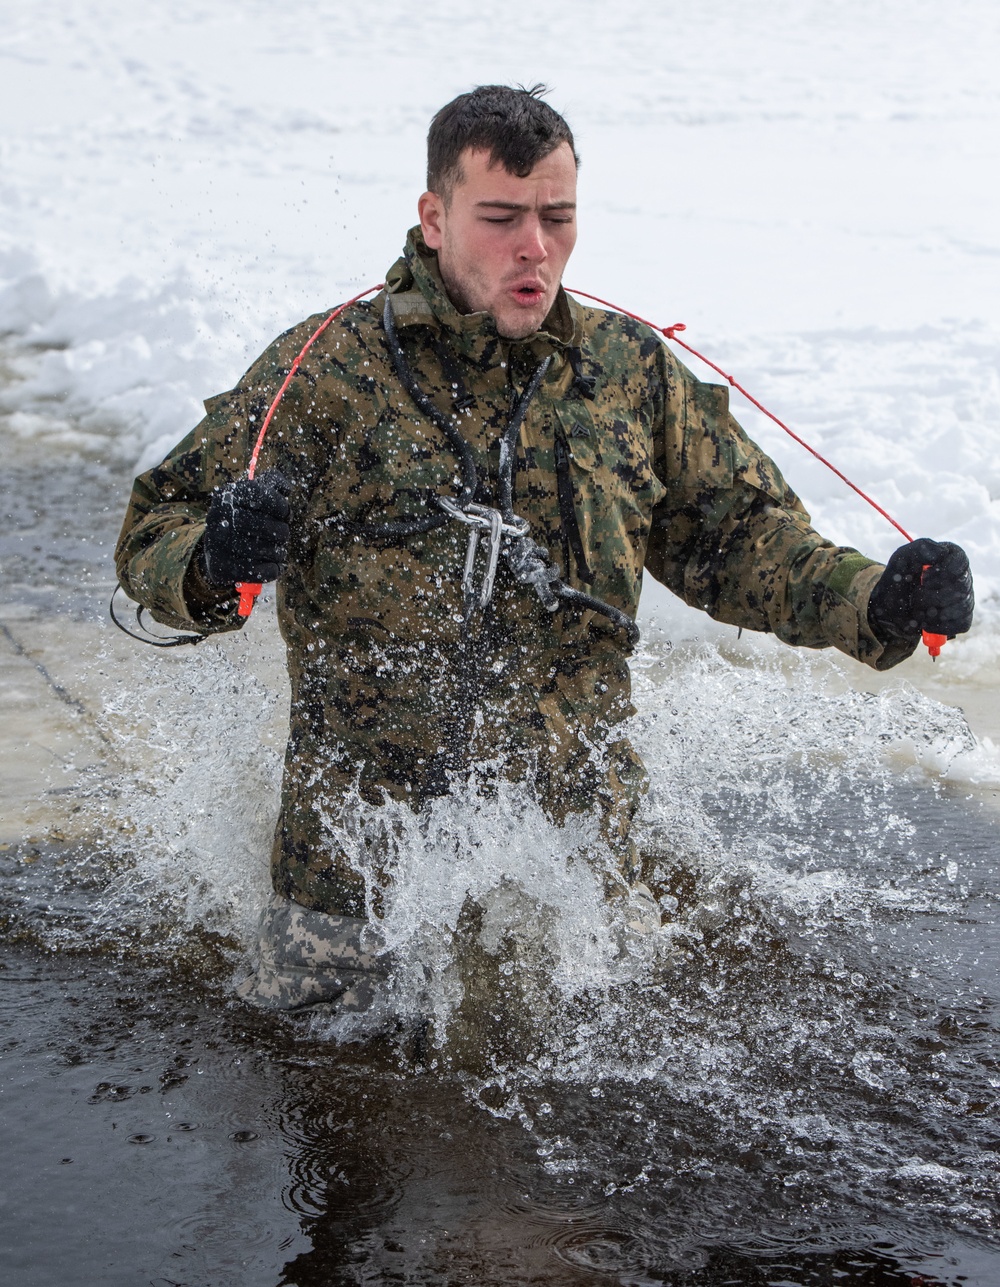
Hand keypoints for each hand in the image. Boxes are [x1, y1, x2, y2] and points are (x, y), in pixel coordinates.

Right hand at [200, 469, 290, 587]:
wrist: (217, 550)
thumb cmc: (244, 518)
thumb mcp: (253, 495)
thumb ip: (273, 483)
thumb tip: (286, 488)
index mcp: (226, 495)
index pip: (260, 494)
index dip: (281, 506)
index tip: (286, 514)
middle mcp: (217, 517)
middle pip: (267, 526)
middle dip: (282, 532)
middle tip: (282, 535)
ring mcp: (217, 544)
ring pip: (268, 550)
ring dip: (279, 552)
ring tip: (275, 549)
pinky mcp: (222, 568)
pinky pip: (263, 571)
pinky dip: (274, 569)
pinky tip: (271, 564)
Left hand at [867, 537, 973, 644]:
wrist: (889, 608)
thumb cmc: (899, 579)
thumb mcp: (903, 558)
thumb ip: (921, 548)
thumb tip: (942, 552)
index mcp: (951, 557)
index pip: (960, 562)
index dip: (941, 573)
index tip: (923, 578)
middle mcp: (963, 577)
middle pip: (960, 587)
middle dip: (930, 595)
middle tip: (916, 595)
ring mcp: (965, 598)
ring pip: (960, 607)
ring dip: (931, 611)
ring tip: (917, 608)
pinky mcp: (962, 619)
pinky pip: (960, 624)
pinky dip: (938, 626)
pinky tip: (925, 621)